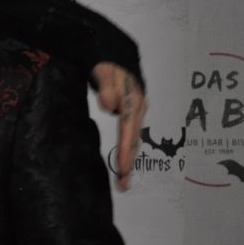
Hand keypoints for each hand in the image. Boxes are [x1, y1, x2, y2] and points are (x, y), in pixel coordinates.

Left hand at [91, 63, 146, 190]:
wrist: (116, 58)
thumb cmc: (109, 65)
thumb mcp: (105, 71)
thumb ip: (106, 86)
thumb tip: (110, 105)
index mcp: (133, 102)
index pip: (128, 129)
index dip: (126, 149)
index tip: (123, 168)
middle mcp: (138, 110)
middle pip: (133, 139)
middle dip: (129, 162)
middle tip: (123, 185)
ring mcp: (136, 114)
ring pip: (133, 140)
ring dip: (129, 160)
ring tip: (123, 182)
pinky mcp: (130, 115)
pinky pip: (129, 136)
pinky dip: (127, 151)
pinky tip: (123, 164)